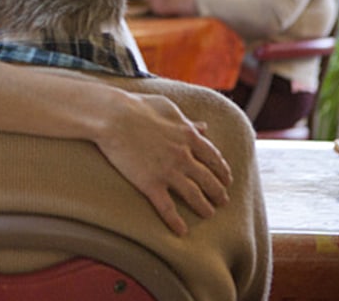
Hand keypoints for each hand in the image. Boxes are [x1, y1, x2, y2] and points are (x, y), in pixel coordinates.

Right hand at [95, 93, 231, 235]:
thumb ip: (188, 120)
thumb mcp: (168, 108)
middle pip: (208, 179)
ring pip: (194, 195)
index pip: (214, 158)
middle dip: (219, 192)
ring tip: (208, 214)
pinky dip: (176, 222)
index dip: (222, 170)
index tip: (226, 179)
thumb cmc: (137, 107)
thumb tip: (204, 127)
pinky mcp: (150, 183)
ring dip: (204, 207)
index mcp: (189, 136)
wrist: (112, 116)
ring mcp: (168, 171)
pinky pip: (167, 208)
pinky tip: (181, 231)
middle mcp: (183, 156)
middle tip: (223, 201)